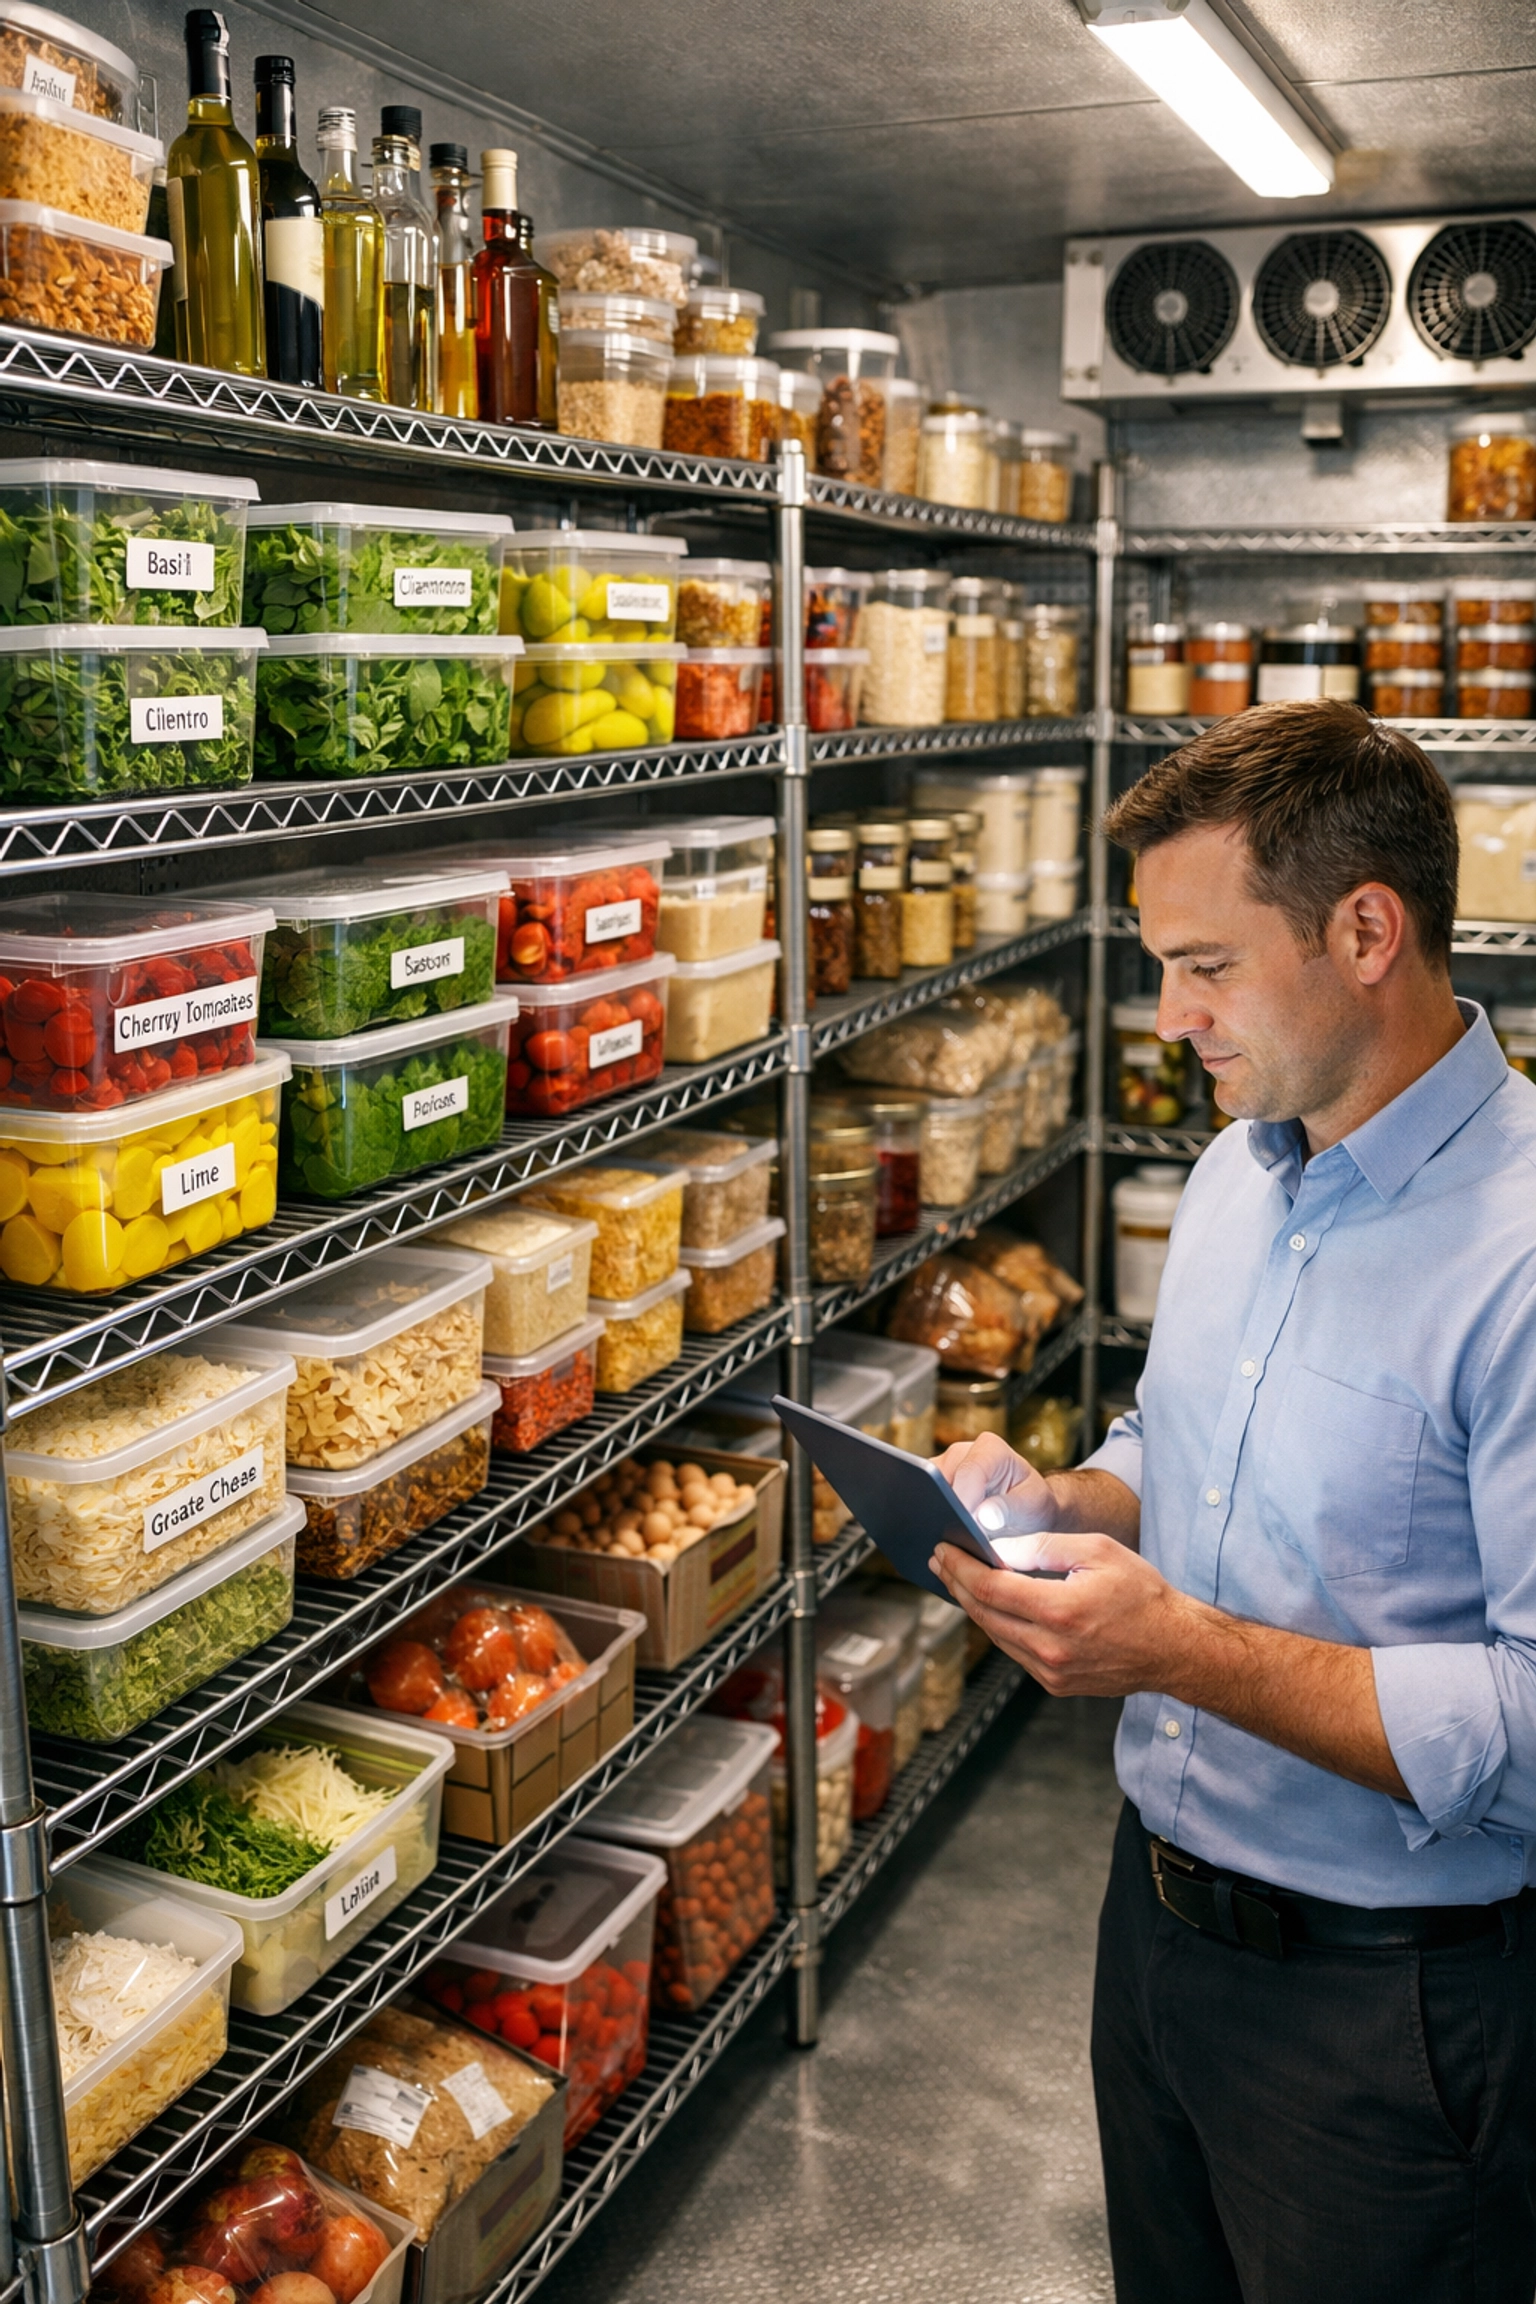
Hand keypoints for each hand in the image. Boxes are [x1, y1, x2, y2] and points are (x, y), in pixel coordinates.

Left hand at [929, 1525, 1194, 1696]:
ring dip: (972, 1606)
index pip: (990, 1588)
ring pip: (995, 1635)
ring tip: (956, 1579)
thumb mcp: (1098, 1552)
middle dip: (956, 1583)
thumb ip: (1044, 1546)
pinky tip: (990, 1606)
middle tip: (940, 1560)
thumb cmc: (1143, 1595)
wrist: (1175, 1648)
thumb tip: (999, 1547)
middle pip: (984, 1614)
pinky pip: (1014, 1651)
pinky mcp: (1056, 1684)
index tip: (943, 1549)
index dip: (960, 1567)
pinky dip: (997, 1626)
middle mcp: (1051, 1648)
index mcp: (1060, 1611)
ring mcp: (1052, 1672)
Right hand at [934, 1430, 1058, 1565]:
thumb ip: (1010, 1510)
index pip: (970, 1470)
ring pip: (924, 1490)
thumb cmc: (1031, 1502)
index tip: (966, 1523)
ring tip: (943, 1542)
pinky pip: (920, 1502)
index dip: (965, 1497)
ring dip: (931, 1515)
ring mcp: (943, 1470)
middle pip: (940, 1478)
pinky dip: (926, 1520)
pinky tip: (934, 1540)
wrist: (1026, 1508)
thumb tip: (983, 1517)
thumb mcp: (1032, 1506)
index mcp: (990, 1449)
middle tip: (951, 1538)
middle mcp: (962, 1453)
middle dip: (944, 1508)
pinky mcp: (931, 1488)